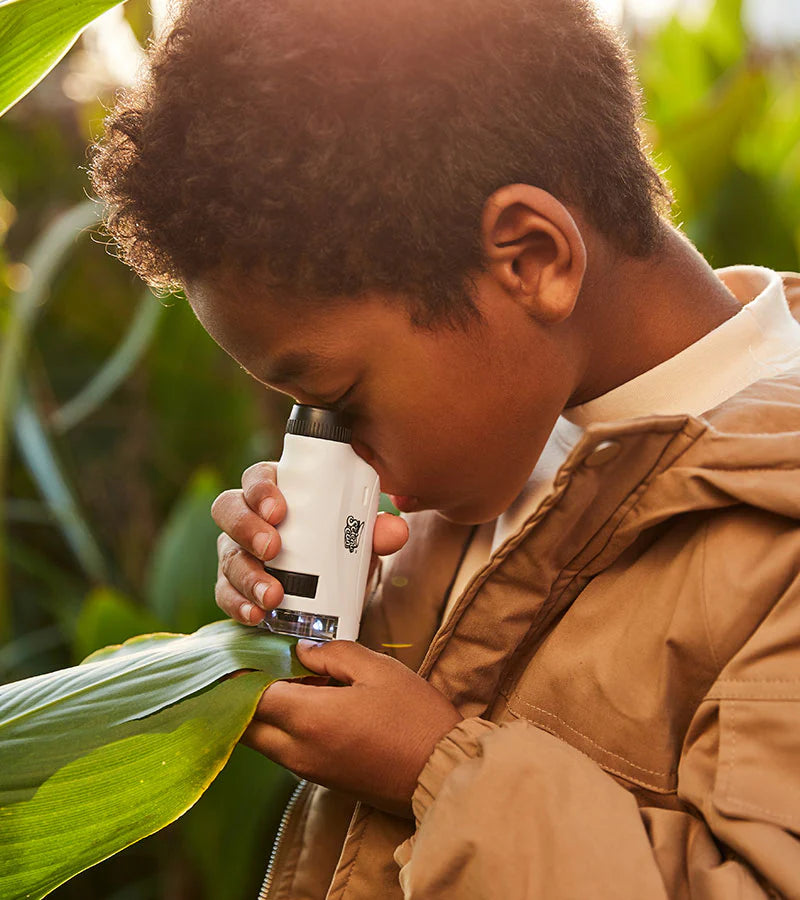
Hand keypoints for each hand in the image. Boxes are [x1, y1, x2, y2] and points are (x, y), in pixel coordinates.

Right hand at [211, 461, 408, 624]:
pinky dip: (239, 604)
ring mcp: (237, 552)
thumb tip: (396, 530)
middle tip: (273, 547)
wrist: (334, 590)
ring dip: (247, 575)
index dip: (261, 489)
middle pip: (228, 509)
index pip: (257, 477)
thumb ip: (377, 531)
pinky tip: (255, 614)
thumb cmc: (340, 547)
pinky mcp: (233, 587)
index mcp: (278, 492)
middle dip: (247, 527)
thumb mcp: (359, 538)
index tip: (278, 508)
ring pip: (227, 556)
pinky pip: (225, 593)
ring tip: (272, 594)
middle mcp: (249, 518)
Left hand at [242, 639, 463, 817]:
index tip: (245, 650)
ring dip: (264, 712)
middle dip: (244, 695)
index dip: (243, 672)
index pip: (251, 696)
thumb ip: (333, 654)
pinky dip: (283, 726)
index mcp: (310, 718)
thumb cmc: (415, 718)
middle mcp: (299, 750)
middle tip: (259, 664)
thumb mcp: (378, 670)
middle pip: (245, 725)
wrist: (440, 773)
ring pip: (262, 740)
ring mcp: (307, 769)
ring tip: (290, 678)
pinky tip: (309, 702)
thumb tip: (302, 651)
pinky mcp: (320, 778)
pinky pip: (283, 751)